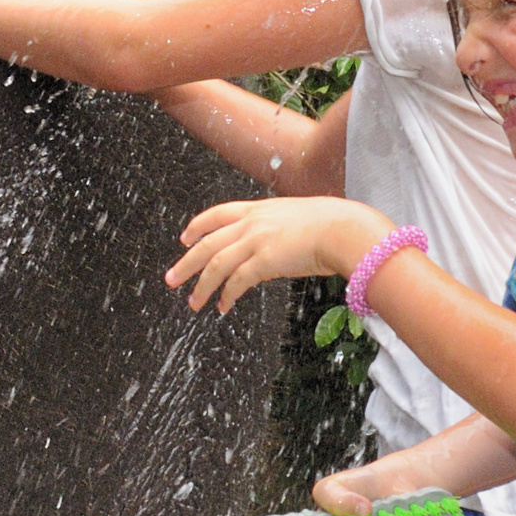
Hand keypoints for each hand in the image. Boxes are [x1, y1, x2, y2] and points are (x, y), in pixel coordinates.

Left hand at [167, 197, 392, 313]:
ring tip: (193, 302)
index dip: (197, 227)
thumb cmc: (333, 224)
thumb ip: (280, 230)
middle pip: (207, 243)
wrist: (345, 229)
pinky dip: (226, 295)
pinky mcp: (264, 260)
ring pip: (216, 265)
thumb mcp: (298, 217)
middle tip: (171, 279)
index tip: (185, 239)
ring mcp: (256, 240)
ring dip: (201, 286)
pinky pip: (236, 282)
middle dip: (186, 263)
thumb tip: (274, 250)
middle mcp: (253, 223)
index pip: (218, 214)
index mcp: (260, 209)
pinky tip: (222, 306)